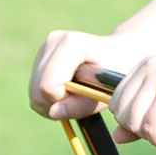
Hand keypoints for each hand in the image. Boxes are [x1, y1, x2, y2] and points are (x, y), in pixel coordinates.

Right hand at [29, 29, 155, 119]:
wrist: (122, 52)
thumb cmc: (117, 72)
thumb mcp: (103, 93)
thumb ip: (78, 106)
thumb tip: (53, 112)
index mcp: (70, 43)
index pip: (48, 85)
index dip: (62, 99)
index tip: (83, 93)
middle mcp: (52, 42)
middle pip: (37, 90)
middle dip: (55, 103)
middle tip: (80, 99)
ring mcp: (44, 48)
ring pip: (33, 93)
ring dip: (51, 104)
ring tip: (75, 97)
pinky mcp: (40, 57)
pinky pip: (34, 91)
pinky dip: (48, 100)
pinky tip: (67, 94)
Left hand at [103, 53, 155, 145]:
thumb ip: (140, 121)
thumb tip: (116, 137)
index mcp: (146, 65)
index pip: (115, 102)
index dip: (131, 121)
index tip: (155, 123)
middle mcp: (152, 65)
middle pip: (121, 112)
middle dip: (139, 130)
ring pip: (134, 120)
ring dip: (151, 136)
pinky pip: (152, 125)